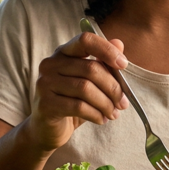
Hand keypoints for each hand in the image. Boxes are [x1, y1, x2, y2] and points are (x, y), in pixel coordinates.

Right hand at [25, 32, 129, 152]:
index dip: (107, 50)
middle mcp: (50, 64)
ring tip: (113, 113)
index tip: (124, 64)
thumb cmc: (71, 102)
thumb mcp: (89, 82)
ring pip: (86, 89)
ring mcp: (45, 83)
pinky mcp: (45, 104)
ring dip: (106, 104)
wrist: (47, 129)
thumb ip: (103, 62)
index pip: (85, 40)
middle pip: (90, 68)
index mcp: (63, 53)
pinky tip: (101, 119)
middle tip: (123, 103)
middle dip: (113, 87)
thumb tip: (118, 43)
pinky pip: (78, 106)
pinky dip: (96, 114)